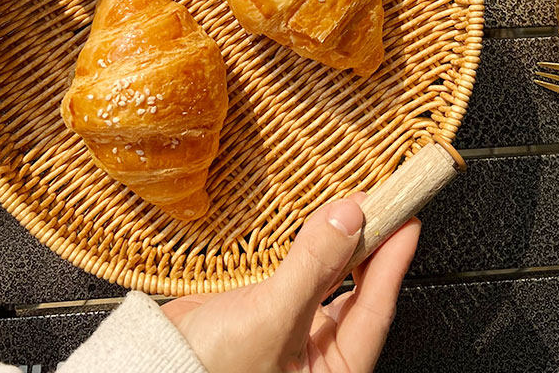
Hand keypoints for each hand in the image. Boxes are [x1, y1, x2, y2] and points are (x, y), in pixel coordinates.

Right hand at [162, 196, 419, 372]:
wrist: (151, 364)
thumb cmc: (206, 370)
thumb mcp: (270, 320)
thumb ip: (313, 266)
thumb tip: (349, 219)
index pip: (377, 308)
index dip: (394, 259)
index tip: (407, 217)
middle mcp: (319, 355)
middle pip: (359, 290)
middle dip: (372, 244)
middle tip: (383, 203)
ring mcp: (296, 332)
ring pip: (332, 277)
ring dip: (344, 241)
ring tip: (357, 207)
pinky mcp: (271, 310)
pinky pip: (304, 271)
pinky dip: (313, 245)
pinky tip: (321, 225)